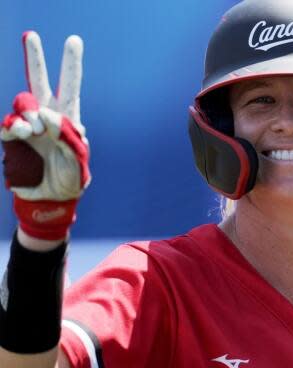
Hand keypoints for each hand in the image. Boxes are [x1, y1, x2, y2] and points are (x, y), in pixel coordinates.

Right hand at [1, 31, 89, 239]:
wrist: (50, 201)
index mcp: (69, 120)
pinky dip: (14, 124)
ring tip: (34, 128)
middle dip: (35, 58)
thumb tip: (46, 115)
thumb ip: (68, 137)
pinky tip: (22, 132)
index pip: (70, 87)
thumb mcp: (79, 161)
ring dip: (28, 110)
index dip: (71, 65)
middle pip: (39, 82)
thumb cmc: (71, 181)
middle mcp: (48, 118)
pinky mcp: (12, 139)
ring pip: (22, 102)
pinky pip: (8, 123)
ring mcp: (28, 127)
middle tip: (31, 35)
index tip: (73, 40)